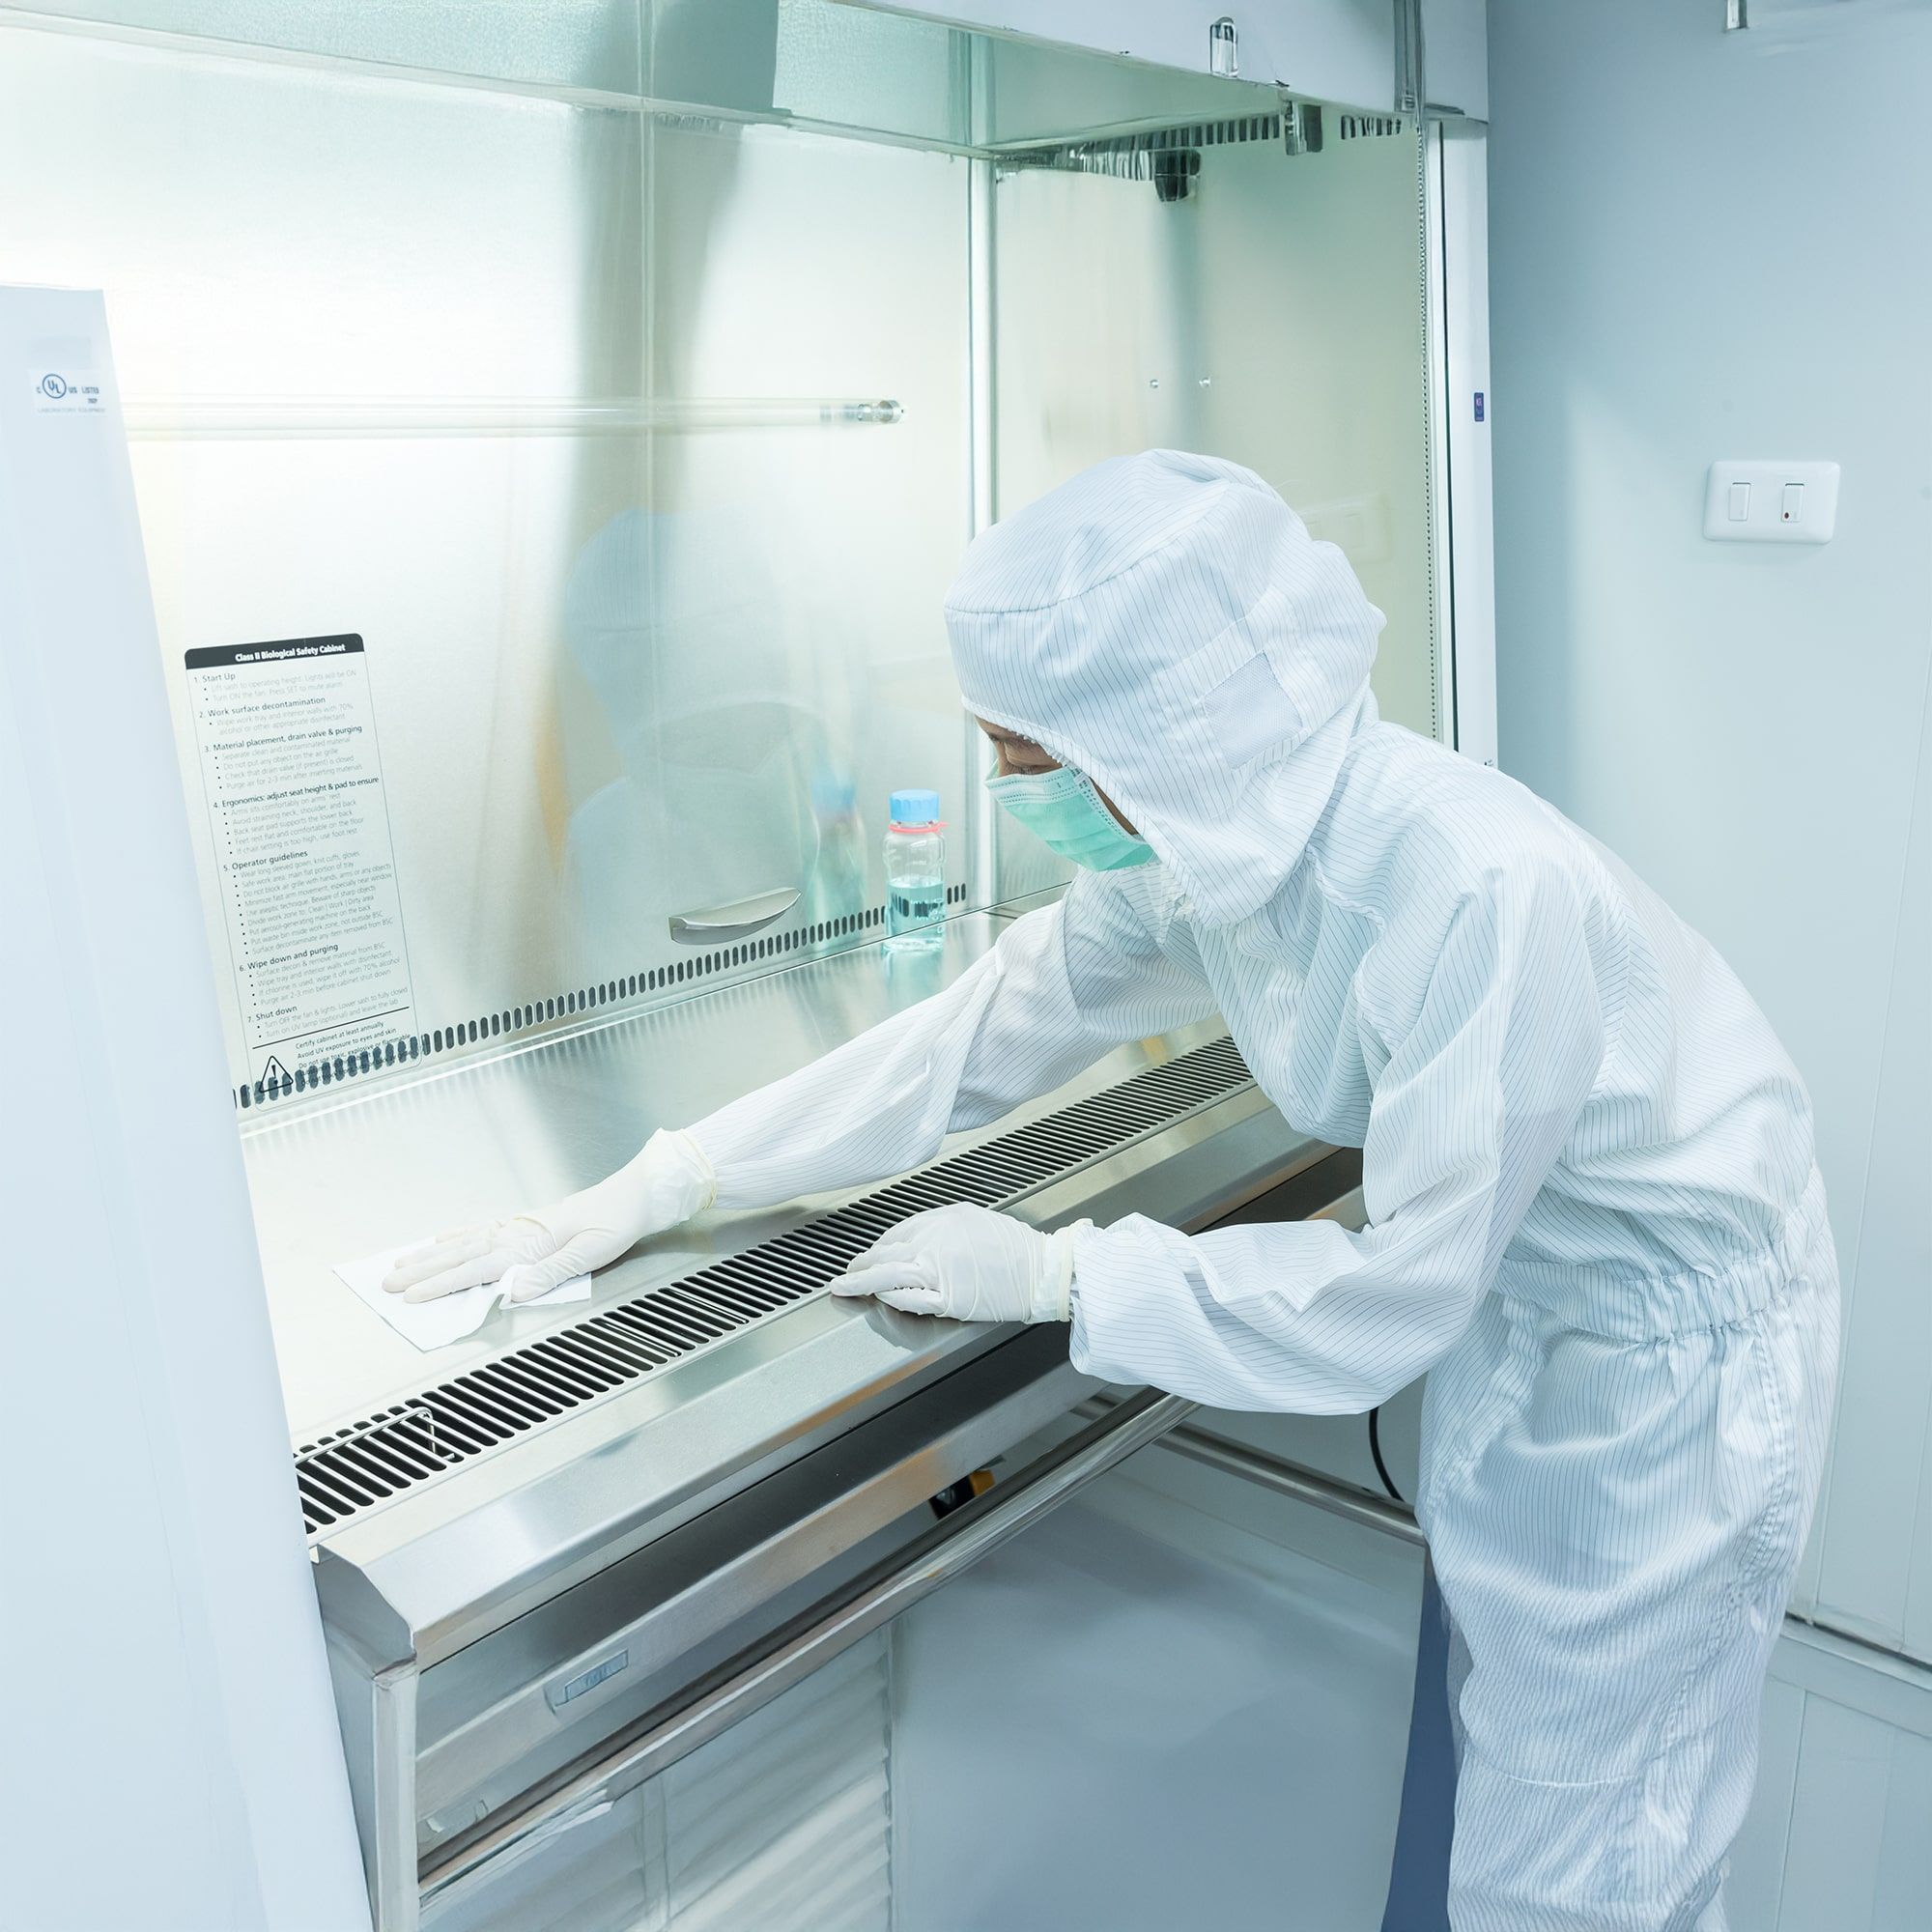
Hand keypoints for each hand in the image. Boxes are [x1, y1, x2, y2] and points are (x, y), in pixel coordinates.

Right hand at [381, 1128, 715, 1303]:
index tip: (411, 1295)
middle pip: (462, 1253)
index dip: (442, 1283)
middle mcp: (519, 1231)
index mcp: (531, 1242)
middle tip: (387, 1281)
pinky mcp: (529, 1221)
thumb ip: (552, 1272)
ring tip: (402, 1261)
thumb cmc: (618, 1222)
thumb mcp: (592, 1251)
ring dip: (432, 1253)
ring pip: (466, 1241)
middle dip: (423, 1269)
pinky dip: (458, 1236)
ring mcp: (521, 1224)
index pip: (477, 1267)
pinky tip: (445, 1238)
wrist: (637, 1193)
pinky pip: (483, 1229)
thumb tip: (513, 1289)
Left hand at [827, 1203, 1086, 1323]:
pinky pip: (910, 1298)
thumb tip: (916, 1241)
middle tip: (848, 1273)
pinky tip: (879, 1299)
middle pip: (885, 1253)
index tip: (870, 1256)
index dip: (878, 1248)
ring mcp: (939, 1269)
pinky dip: (891, 1299)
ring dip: (862, 1283)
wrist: (1041, 1269)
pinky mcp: (947, 1297)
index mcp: (941, 1220)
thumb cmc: (1014, 1248)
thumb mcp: (973, 1221)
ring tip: (845, 1288)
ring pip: (888, 1275)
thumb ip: (941, 1229)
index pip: (896, 1234)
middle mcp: (934, 1240)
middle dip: (862, 1265)